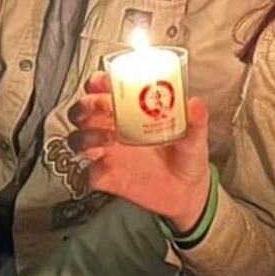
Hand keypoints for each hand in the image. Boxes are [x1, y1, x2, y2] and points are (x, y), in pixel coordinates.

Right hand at [67, 71, 212, 231]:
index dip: (98, 82)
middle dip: (87, 106)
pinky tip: (107, 166)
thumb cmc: (187, 157)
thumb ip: (196, 121)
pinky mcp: (108, 177)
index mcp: (131, 112)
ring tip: (110, 138)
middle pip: (83, 111)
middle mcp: (114, 129)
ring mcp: (108, 153)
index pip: (103, 89)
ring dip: (87, 135)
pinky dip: (92, 169)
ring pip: (78, 139)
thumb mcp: (195, 137)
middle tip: (105, 108)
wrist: (187, 192)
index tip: (105, 83)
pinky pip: (88, 173)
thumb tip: (196, 104)